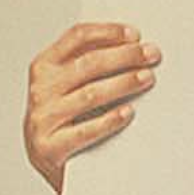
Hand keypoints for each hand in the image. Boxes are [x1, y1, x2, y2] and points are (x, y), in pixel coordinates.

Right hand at [24, 21, 159, 194]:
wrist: (50, 161)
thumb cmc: (67, 117)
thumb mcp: (71, 86)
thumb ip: (92, 66)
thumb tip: (136, 46)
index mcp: (45, 67)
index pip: (75, 38)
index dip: (107, 33)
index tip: (135, 34)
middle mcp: (42, 90)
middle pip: (86, 64)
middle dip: (124, 56)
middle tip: (151, 55)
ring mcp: (43, 119)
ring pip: (89, 95)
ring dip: (122, 84)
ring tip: (147, 79)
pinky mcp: (50, 147)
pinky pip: (84, 131)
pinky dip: (109, 121)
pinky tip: (129, 113)